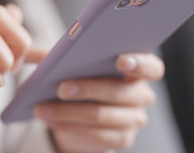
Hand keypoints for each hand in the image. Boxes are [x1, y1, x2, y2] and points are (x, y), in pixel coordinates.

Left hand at [34, 53, 164, 151]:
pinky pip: (96, 135)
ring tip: (42, 108)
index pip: (151, 67)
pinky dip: (69, 126)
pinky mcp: (122, 139)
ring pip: (102, 115)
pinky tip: (51, 120)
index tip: (120, 60)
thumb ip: (77, 55)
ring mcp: (134, 119)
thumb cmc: (82, 77)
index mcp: (139, 69)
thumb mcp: (80, 63)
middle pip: (118, 91)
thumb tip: (54, 56)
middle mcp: (141, 94)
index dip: (139, 63)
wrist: (81, 113)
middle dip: (87, 89)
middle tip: (61, 88)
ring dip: (68, 112)